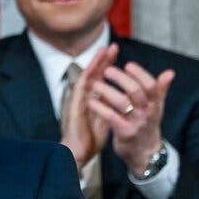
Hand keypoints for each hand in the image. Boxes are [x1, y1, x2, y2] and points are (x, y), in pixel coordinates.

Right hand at [59, 44, 112, 169]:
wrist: (78, 152)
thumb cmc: (89, 138)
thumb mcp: (106, 118)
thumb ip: (112, 105)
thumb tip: (123, 95)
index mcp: (93, 99)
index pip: (102, 78)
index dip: (109, 66)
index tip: (118, 54)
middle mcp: (84, 97)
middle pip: (95, 74)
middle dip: (104, 60)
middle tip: (113, 46)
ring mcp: (78, 100)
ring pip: (87, 77)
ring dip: (96, 63)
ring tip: (104, 51)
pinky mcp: (74, 105)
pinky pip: (81, 89)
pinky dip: (87, 77)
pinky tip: (94, 68)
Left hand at [84, 51, 175, 175]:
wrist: (145, 154)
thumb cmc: (147, 126)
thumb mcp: (157, 108)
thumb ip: (160, 89)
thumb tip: (170, 72)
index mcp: (154, 104)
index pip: (150, 85)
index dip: (140, 74)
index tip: (128, 65)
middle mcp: (147, 112)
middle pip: (136, 91)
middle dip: (121, 78)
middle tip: (107, 70)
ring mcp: (136, 123)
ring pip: (122, 103)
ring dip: (107, 91)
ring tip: (95, 84)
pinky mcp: (124, 133)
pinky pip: (111, 117)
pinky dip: (100, 108)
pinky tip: (91, 101)